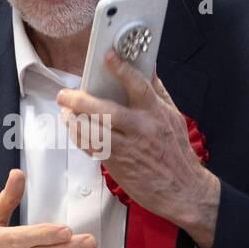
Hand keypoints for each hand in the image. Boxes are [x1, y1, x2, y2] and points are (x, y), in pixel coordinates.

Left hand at [56, 50, 219, 246]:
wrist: (183, 190)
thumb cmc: (177, 154)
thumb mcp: (174, 117)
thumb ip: (158, 91)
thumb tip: (149, 66)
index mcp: (156, 113)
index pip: (138, 85)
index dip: (121, 69)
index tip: (108, 57)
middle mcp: (141, 128)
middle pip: (105, 110)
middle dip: (80, 101)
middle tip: (65, 95)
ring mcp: (128, 148)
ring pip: (92, 131)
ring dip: (74, 121)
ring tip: (67, 113)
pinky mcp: (117, 164)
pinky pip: (92, 148)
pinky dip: (80, 138)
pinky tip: (76, 131)